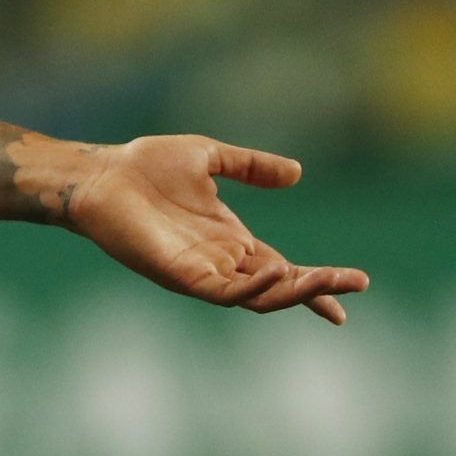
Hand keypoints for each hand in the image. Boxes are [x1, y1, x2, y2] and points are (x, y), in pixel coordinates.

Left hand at [61, 136, 369, 324]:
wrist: (99, 173)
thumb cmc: (143, 165)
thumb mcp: (208, 158)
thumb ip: (250, 166)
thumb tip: (296, 172)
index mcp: (230, 240)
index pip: (283, 269)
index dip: (317, 281)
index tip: (356, 286)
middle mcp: (220, 261)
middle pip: (280, 287)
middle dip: (319, 288)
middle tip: (356, 282)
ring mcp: (202, 272)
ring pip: (259, 297)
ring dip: (294, 292)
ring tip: (323, 279)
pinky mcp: (181, 276)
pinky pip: (225, 293)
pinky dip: (255, 289)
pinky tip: (279, 271)